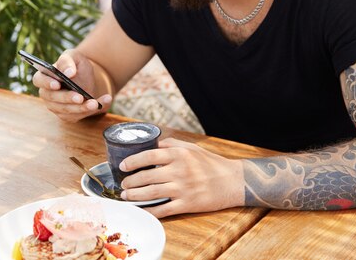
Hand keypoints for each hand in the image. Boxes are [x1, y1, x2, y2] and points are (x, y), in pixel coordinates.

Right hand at [32, 49, 111, 121]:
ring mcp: (55, 106)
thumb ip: (68, 61)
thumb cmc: (77, 67)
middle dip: (67, 98)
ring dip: (81, 108)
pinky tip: (102, 103)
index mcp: (45, 76)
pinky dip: (91, 110)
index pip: (39, 80)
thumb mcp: (74, 57)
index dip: (46, 83)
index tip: (57, 84)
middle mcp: (47, 93)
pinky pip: (77, 116)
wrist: (87, 80)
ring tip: (95, 103)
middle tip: (80, 97)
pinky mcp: (67, 115)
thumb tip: (68, 72)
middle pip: (53, 98)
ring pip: (66, 110)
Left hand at [119, 138, 244, 217]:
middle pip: (147, 176)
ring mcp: (183, 188)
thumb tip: (151, 145)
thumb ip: (171, 144)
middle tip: (122, 184)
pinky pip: (164, 209)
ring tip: (126, 195)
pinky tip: (141, 210)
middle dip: (130, 181)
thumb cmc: (211, 163)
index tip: (123, 165)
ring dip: (135, 195)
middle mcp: (180, 170)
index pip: (149, 155)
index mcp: (179, 154)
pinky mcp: (188, 204)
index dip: (133, 161)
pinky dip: (150, 211)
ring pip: (151, 193)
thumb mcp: (191, 148)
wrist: (232, 181)